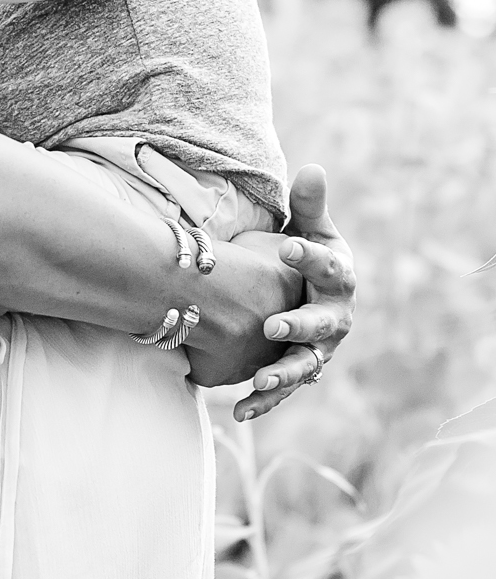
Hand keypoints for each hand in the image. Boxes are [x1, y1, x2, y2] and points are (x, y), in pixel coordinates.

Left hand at [185, 165, 354, 418]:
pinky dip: (263, 402)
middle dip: (298, 325)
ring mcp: (319, 349)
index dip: (310, 257)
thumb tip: (311, 167)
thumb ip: (308, 205)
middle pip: (322, 324)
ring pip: (305, 365)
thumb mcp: (311, 230)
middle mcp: (335, 318)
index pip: (329, 266)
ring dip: (283, 374)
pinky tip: (239, 410)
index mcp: (338, 278)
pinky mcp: (299, 371)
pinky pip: (283, 390)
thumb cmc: (306, 257)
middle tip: (272, 324)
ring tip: (259, 381)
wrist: (310, 294)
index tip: (287, 246)